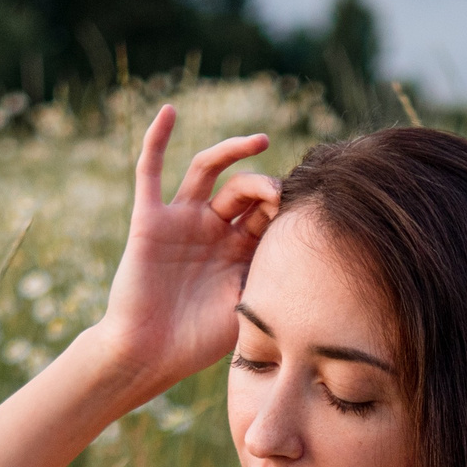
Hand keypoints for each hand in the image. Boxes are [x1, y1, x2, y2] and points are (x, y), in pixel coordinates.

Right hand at [86, 107, 280, 398]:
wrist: (147, 355)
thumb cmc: (197, 343)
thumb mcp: (248, 310)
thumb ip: (273, 284)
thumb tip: (318, 275)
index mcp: (239, 252)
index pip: (268, 214)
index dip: (286, 206)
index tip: (306, 208)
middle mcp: (212, 231)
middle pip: (244, 190)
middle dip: (267, 188)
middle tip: (283, 194)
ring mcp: (181, 221)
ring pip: (208, 171)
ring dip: (232, 151)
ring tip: (261, 141)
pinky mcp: (149, 219)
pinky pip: (149, 172)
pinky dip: (157, 139)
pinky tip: (169, 111)